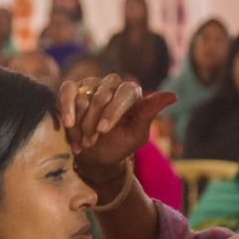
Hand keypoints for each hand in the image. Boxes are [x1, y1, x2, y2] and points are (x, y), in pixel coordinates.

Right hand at [58, 75, 174, 183]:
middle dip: (94, 123)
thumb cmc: (119, 144)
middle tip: (91, 142)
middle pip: (101, 96)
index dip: (113, 111)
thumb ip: (149, 114)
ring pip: (83, 97)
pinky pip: (67, 91)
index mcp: (132, 92)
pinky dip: (65, 108)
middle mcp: (113, 83)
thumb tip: (172, 95)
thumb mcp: (136, 135)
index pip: (125, 92)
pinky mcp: (73, 88)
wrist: (95, 155)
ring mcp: (92, 84)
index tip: (103, 131)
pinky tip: (67, 123)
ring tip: (82, 142)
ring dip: (80, 124)